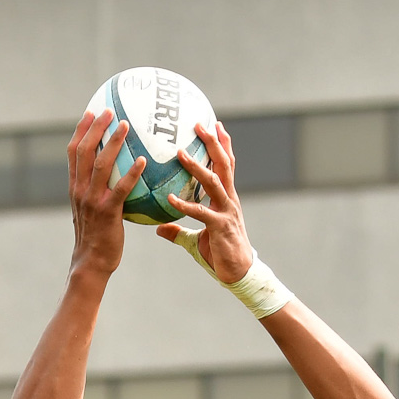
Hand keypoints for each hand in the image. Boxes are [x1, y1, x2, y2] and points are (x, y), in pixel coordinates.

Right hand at [67, 110, 145, 275]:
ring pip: (101, 165)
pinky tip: (143, 160)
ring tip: (126, 126)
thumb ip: (98, 190)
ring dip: (113, 142)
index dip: (81, 130)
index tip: (91, 112)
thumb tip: (116, 175)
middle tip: (110, 110)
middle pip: (84, 151)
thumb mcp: (90, 209)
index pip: (73, 152)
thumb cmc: (97, 236)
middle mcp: (80, 190)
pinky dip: (131, 172)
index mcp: (75, 187)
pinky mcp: (107, 212)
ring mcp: (92, 201)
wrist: (91, 262)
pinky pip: (121, 188)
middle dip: (95, 128)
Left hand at [154, 121, 253, 282]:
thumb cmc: (220, 254)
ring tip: (180, 153)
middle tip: (200, 124)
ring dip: (197, 166)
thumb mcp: (196, 239)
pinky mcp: (220, 227)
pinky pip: (201, 212)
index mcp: (226, 198)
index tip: (214, 124)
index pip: (225, 165)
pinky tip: (170, 198)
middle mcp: (229, 200)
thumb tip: (159, 227)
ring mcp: (226, 212)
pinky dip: (185, 205)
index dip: (221, 144)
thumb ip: (179, 231)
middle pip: (223, 165)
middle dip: (213, 143)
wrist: (239, 274)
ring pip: (213, 182)